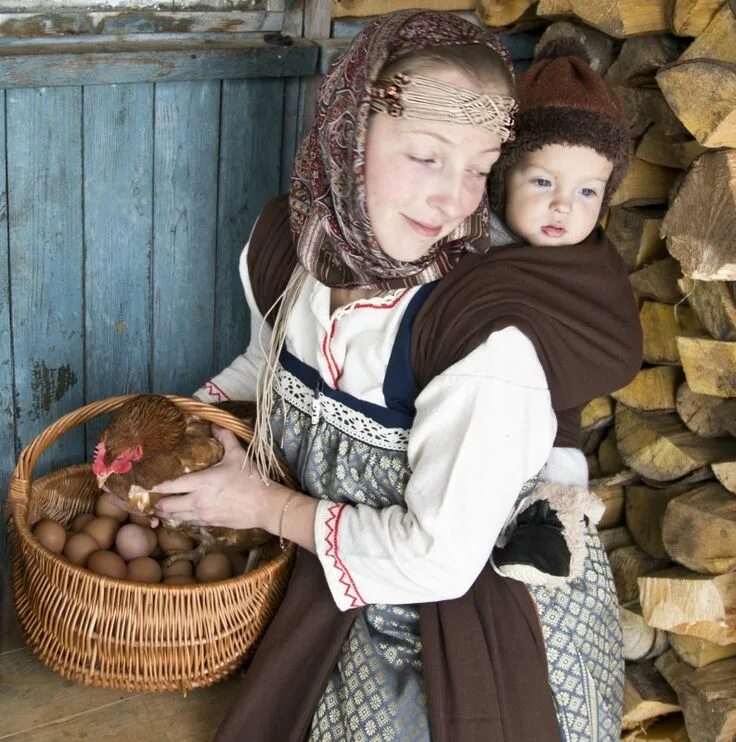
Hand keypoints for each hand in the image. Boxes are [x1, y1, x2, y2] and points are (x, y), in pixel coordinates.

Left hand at [152, 426, 276, 529]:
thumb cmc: (251, 480)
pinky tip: (180, 514)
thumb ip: (225, 438)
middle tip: (152, 497)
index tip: (142, 485)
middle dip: (157, 502)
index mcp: (201, 483)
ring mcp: (202, 515)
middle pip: (166, 506)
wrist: (265, 506)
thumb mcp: (238, 455)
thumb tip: (215, 424)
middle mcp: (197, 501)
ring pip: (175, 518)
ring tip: (160, 508)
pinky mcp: (210, 525)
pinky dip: (181, 519)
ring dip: (167, 513)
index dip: (154, 486)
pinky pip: (188, 523)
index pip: (170, 486)